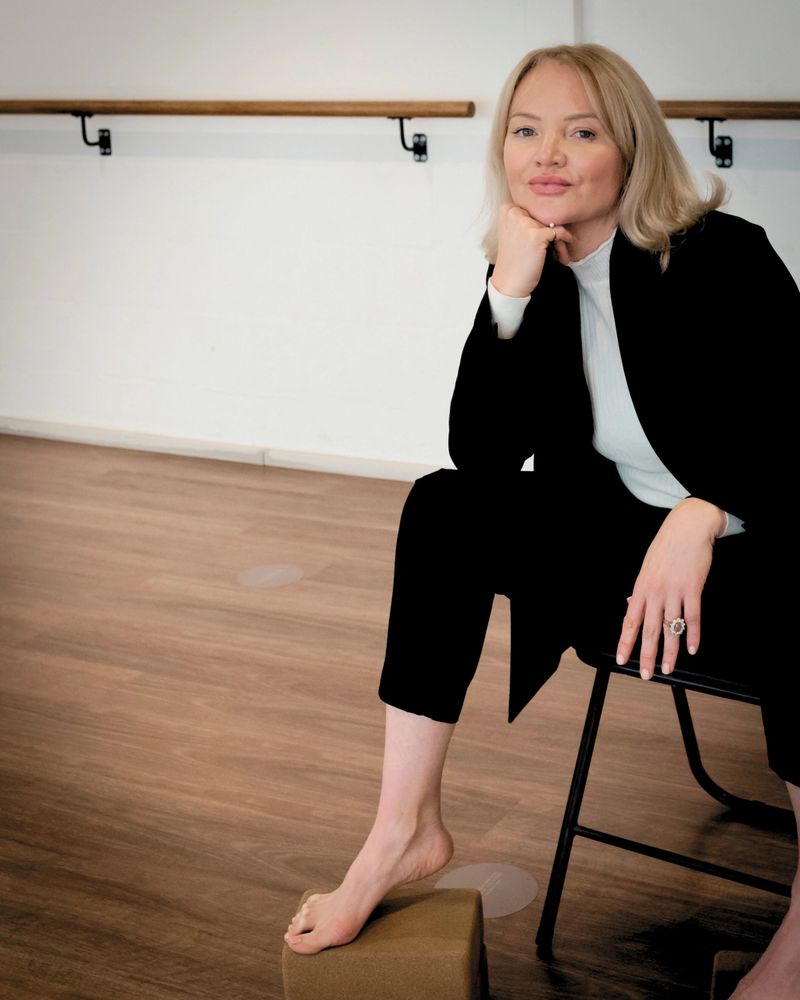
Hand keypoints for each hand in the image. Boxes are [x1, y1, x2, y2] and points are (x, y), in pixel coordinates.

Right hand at [491, 203, 572, 296]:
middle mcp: (513, 213)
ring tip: (557, 254)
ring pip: (553, 223)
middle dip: (551, 230)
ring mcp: (524, 223)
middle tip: (553, 247)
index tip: (544, 237)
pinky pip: (560, 232)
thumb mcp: (514, 232)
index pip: (535, 207)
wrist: (509, 283)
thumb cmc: (514, 260)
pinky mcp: (536, 235)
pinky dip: (566, 241)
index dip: (542, 222)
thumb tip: (554, 204)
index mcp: (507, 210)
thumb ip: (527, 216)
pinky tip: (564, 253)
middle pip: (544, 214)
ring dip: (559, 239)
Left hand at [616, 498, 725, 679]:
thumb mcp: (646, 567)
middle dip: (646, 655)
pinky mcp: (693, 589)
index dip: (625, 642)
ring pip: (670, 628)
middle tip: (646, 674)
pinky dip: (693, 635)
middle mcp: (655, 592)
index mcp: (641, 588)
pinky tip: (693, 649)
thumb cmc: (666, 547)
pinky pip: (693, 617)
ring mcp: (674, 591)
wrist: (687, 528)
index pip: (630, 621)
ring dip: (670, 651)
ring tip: (667, 668)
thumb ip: (640, 590)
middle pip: (649, 630)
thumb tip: (630, 605)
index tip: (621, 658)